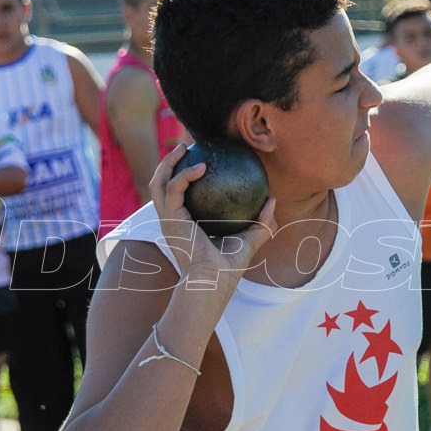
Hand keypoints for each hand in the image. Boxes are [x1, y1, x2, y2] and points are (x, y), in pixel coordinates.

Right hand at [150, 144, 277, 289]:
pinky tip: (202, 166)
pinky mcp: (170, 218)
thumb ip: (262, 222)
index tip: (198, 161)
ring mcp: (167, 219)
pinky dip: (185, 175)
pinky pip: (175, 189)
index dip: (181, 177)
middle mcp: (171, 220)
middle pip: (160, 185)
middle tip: (185, 148)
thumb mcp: (249, 240)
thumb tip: (272, 199)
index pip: (177, 197)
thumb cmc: (228, 268)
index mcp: (183, 224)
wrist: (214, 282)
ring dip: (167, 162)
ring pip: (158, 183)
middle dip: (167, 163)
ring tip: (184, 148)